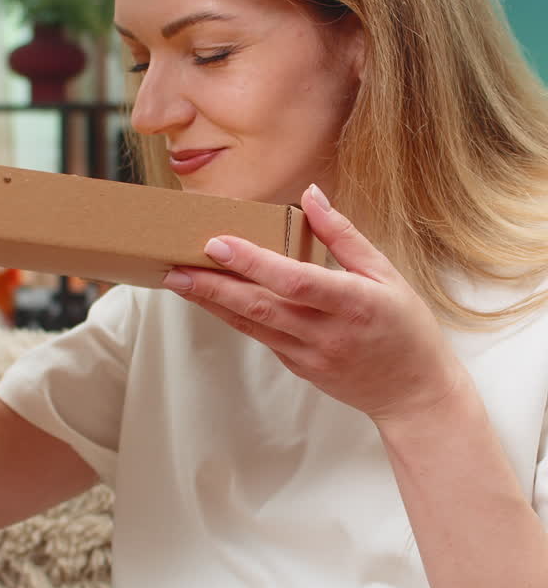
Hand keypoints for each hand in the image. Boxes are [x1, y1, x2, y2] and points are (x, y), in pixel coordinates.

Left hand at [162, 184, 467, 425]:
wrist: (412, 391)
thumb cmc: (405, 327)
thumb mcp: (386, 274)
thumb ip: (344, 235)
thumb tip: (311, 196)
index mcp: (353, 303)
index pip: (294, 281)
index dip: (254, 263)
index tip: (218, 244)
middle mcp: (326, 333)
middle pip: (260, 307)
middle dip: (214, 286)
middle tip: (176, 267)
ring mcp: (309, 356)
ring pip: (252, 326)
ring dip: (213, 303)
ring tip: (180, 281)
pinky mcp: (299, 368)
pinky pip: (262, 338)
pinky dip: (235, 317)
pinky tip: (212, 300)